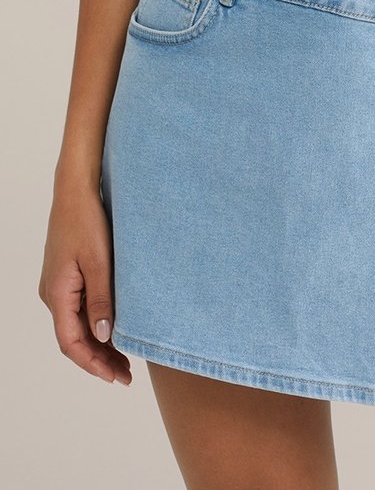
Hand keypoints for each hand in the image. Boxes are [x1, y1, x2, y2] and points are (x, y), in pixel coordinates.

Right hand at [38, 184, 131, 385]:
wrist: (75, 191)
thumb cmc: (87, 221)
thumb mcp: (100, 262)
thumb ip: (101, 300)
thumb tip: (104, 337)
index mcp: (57, 294)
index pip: (71, 343)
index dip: (92, 364)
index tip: (115, 377)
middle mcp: (53, 294)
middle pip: (74, 338)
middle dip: (99, 359)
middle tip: (126, 375)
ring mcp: (59, 285)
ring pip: (77, 325)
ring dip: (99, 343)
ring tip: (124, 359)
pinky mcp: (67, 276)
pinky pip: (80, 309)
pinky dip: (96, 323)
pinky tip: (115, 328)